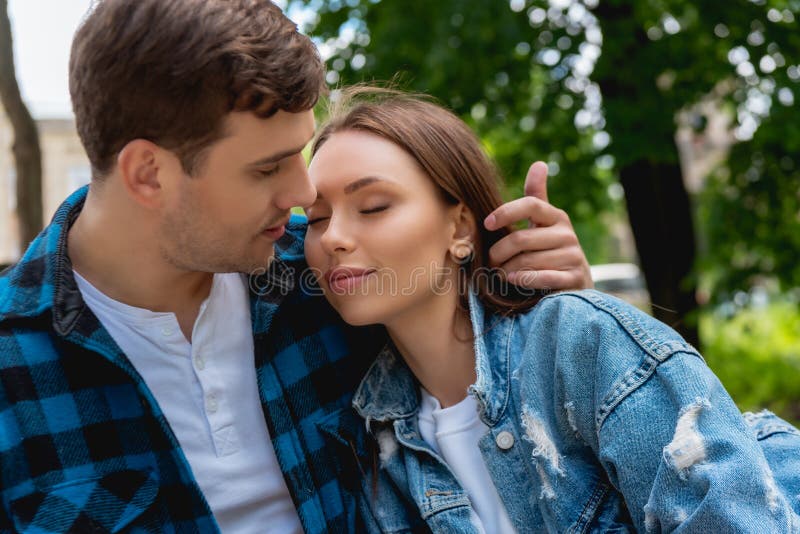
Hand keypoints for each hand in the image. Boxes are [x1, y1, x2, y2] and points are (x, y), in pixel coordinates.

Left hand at [484, 162, 592, 290]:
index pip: (531, 205)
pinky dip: (523, 279)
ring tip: (500, 273)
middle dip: (498, 252)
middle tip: (489, 260)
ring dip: (506, 269)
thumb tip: (539, 163)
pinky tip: (512, 279)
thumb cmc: (548, 248)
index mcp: (556, 216)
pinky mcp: (574, 278)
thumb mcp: (543, 222)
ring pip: (527, 261)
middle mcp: (567, 234)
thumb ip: (537, 195)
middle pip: (522, 238)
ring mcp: (573, 256)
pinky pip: (542, 277)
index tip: (487, 223)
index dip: (506, 212)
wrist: (574, 282)